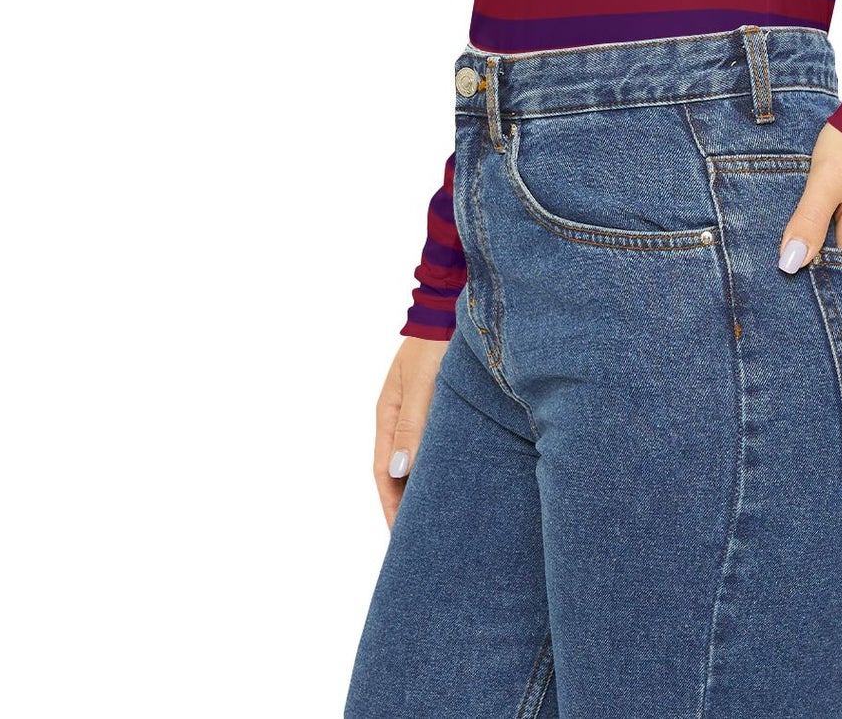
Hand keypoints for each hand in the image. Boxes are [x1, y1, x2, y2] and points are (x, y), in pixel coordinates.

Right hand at [372, 336, 447, 528]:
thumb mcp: (423, 382)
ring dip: (424, 485)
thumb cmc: (437, 340)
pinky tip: (457, 474)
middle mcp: (401, 415)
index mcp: (388, 413)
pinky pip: (436, 441)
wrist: (452, 303)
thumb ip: (413, 423)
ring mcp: (420, 409)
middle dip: (406, 504)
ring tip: (440, 514)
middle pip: (400, 471)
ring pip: (418, 458)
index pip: (384, 473)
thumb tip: (400, 472)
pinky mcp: (441, 402)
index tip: (401, 537)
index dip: (391, 507)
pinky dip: (440, 462)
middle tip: (422, 539)